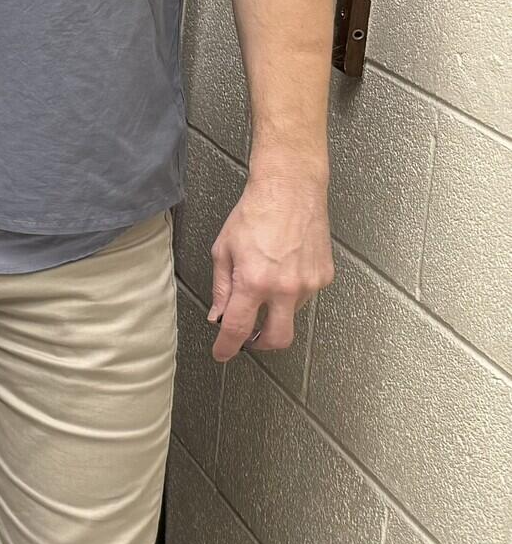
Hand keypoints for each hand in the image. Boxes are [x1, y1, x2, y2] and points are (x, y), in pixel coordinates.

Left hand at [209, 149, 333, 360]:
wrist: (290, 190)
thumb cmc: (255, 213)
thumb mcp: (224, 250)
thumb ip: (222, 288)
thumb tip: (219, 315)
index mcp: (255, 282)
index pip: (239, 328)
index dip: (228, 347)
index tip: (223, 354)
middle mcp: (285, 288)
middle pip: (278, 339)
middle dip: (262, 344)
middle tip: (249, 337)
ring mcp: (309, 284)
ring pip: (291, 315)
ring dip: (276, 309)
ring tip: (266, 278)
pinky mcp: (325, 277)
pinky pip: (305, 296)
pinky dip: (291, 291)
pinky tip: (284, 268)